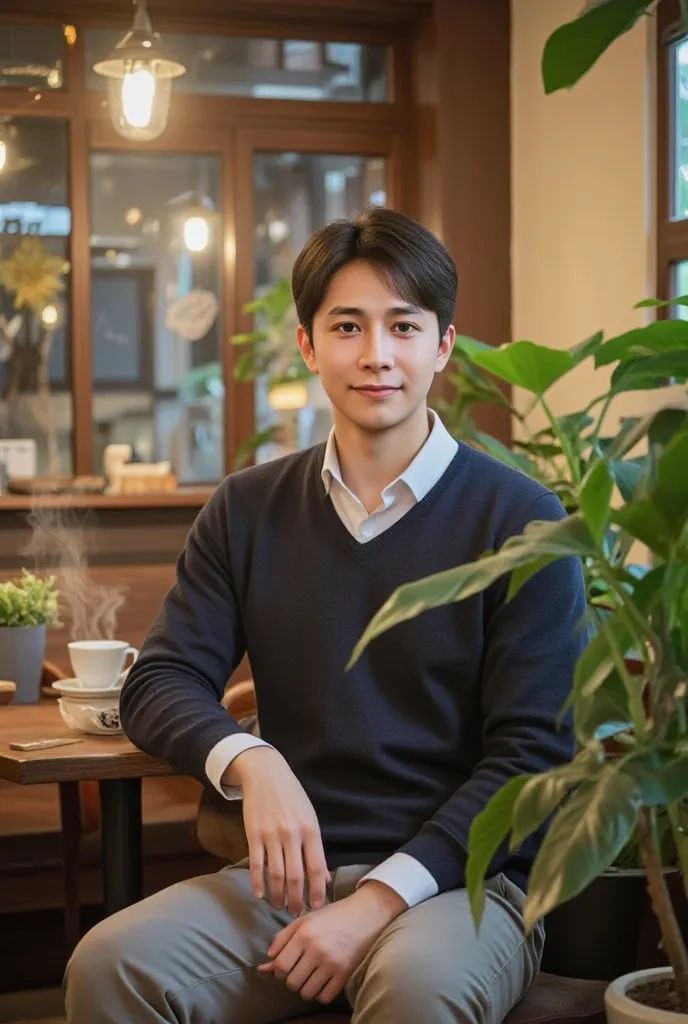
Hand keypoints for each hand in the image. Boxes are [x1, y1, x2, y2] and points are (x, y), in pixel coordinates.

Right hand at [223, 746, 328, 915]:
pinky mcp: (253, 834)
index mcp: (311, 830)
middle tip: (296, 913)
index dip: (318, 890)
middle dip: (297, 899)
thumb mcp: (310, 817)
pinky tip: (260, 894)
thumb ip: (316, 847)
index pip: (317, 867)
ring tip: (279, 906)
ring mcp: (272, 835)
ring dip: (278, 895)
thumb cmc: (292, 796)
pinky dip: (258, 882)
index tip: (317, 906)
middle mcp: (292, 834)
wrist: (266, 773)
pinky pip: (256, 864)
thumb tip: (324, 876)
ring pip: (276, 874)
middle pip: (296, 876)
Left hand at [258, 882, 406, 1003]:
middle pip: (291, 982)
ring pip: (306, 993)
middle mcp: (317, 950)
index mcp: (304, 934)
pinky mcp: (345, 974)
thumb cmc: (333, 915)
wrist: (365, 914)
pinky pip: (324, 997)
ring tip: (310, 977)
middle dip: (291, 979)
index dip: (278, 970)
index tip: (285, 966)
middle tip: (298, 970)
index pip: (280, 966)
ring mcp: (332, 963)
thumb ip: (283, 937)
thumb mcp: (306, 919)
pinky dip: (320, 994)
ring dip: (304, 988)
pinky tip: (322, 982)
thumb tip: (267, 960)